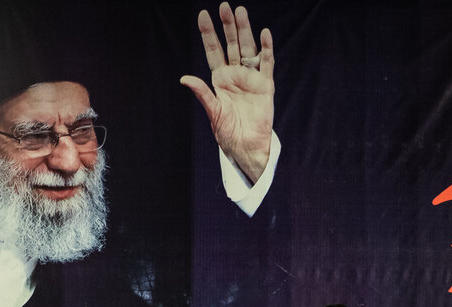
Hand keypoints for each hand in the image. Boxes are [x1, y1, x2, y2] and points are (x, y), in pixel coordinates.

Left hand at [181, 3, 275, 183]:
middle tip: (225, 6)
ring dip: (245, 31)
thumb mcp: (213, 112)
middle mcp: (236, 75)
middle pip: (231, 45)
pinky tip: (264, 33)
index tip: (203, 15)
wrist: (247, 147)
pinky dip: (266, 49)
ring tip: (241, 11)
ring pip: (248, 49)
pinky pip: (267, 64)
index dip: (208, 33)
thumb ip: (202, 93)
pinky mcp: (266, 86)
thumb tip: (185, 78)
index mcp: (220, 79)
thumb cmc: (228, 133)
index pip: (213, 50)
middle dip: (228, 26)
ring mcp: (251, 79)